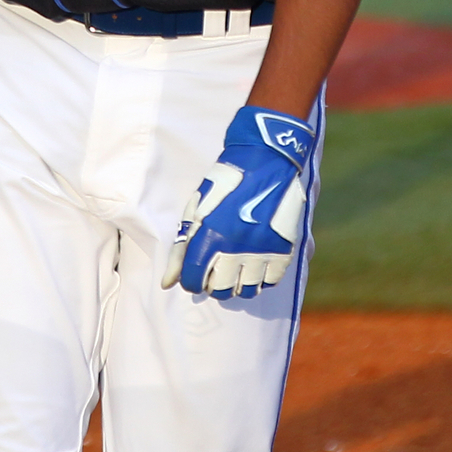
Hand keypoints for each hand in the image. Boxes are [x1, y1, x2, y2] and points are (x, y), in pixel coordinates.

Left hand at [163, 105, 313, 298]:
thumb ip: (182, 250)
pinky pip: (270, 281)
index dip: (191, 281)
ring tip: (237, 266)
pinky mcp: (284, 249)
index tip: (196, 273)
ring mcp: (262, 251)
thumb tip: (167, 284)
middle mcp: (235, 249)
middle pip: (220, 290)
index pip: (194, 282)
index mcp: (209, 237)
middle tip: (217, 268)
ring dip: (238, 283)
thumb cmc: (225, 185)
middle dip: (214, 283)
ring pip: (246, 290)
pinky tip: (256, 261)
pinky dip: (261, 277)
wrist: (265, 160)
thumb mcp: (197, 211)